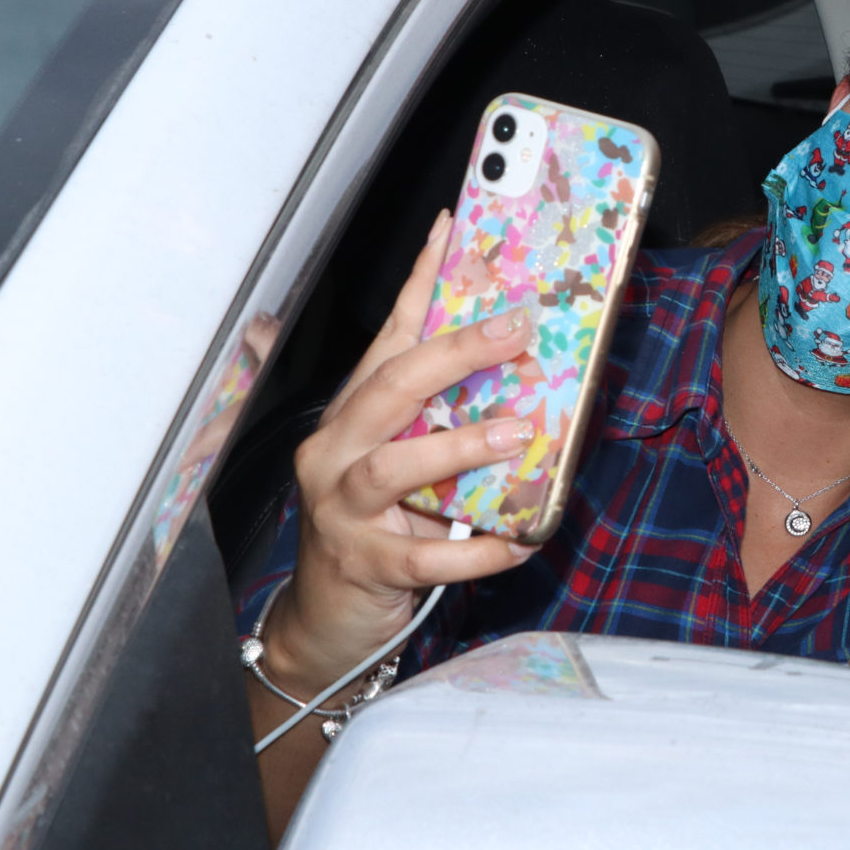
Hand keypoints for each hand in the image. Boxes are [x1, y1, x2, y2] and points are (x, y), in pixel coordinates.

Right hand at [266, 213, 539, 690]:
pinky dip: (477, 551)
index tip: (455, 231)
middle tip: (516, 329)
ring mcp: (343, 509)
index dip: (421, 283)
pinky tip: (522, 542)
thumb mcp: (400, 454)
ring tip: (521, 433)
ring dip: (462, 444)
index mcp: (351, 414)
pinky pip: (426, 558)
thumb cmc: (373, 523)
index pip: (388, 337)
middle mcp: (336, 451)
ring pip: (396, 465)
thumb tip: (494, 354)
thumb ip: (434, 409)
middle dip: (453, 353)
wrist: (327, 617)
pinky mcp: (366, 565)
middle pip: (389, 388)